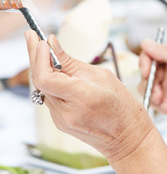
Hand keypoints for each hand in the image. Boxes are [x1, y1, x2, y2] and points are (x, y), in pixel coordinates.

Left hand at [25, 31, 152, 163]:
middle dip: (35, 56)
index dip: (40, 57)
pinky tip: (54, 70)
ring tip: (42, 48)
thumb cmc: (123, 107)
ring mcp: (61, 119)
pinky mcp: (60, 122)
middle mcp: (66, 112)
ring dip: (41, 67)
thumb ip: (73, 63)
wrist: (127, 137)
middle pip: (39, 80)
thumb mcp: (104, 77)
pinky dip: (50, 81)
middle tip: (32, 36)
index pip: (46, 77)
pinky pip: (50, 96)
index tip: (42, 40)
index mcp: (82, 98)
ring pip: (43, 88)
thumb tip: (54, 46)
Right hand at [139, 40, 166, 138]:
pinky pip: (150, 98)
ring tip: (164, 102)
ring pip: (146, 84)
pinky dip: (156, 104)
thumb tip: (146, 43)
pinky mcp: (165, 99)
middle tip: (157, 92)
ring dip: (152, 94)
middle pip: (147, 68)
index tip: (146, 72)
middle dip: (149, 81)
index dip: (146, 60)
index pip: (153, 50)